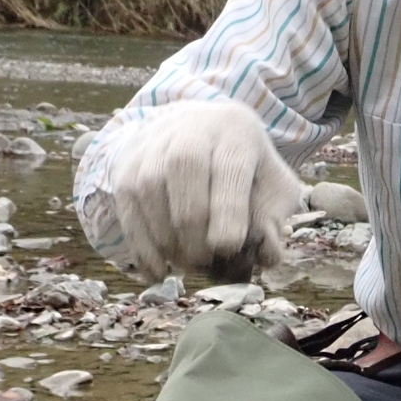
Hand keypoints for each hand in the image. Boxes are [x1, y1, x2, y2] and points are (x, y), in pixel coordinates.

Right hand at [108, 97, 304, 278]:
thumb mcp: (273, 186)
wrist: (200, 130)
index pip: (229, 166)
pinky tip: (158, 272)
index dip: (226, 209)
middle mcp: (190, 128)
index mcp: (235, 131)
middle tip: (205, 262)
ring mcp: (152, 144)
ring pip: (149, 187)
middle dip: (193, 226)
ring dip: (166, 237)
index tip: (227, 248)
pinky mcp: (126, 165)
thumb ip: (274, 220)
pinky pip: (127, 205)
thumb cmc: (244, 168)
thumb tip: (266, 256)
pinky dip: (141, 245)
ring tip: (187, 265)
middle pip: (184, 169)